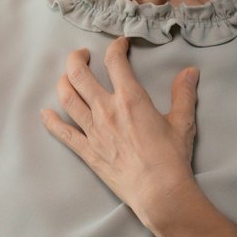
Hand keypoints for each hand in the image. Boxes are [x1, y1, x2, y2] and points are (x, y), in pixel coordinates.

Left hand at [40, 37, 199, 229]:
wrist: (159, 191)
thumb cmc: (171, 158)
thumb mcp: (182, 122)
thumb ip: (184, 93)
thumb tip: (190, 72)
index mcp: (130, 99)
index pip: (115, 61)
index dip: (115, 47)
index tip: (120, 44)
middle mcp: (106, 110)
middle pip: (79, 74)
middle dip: (76, 58)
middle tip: (81, 54)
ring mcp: (93, 130)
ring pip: (67, 97)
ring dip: (63, 82)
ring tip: (67, 77)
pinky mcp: (87, 151)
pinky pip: (62, 132)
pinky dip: (51, 121)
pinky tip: (46, 113)